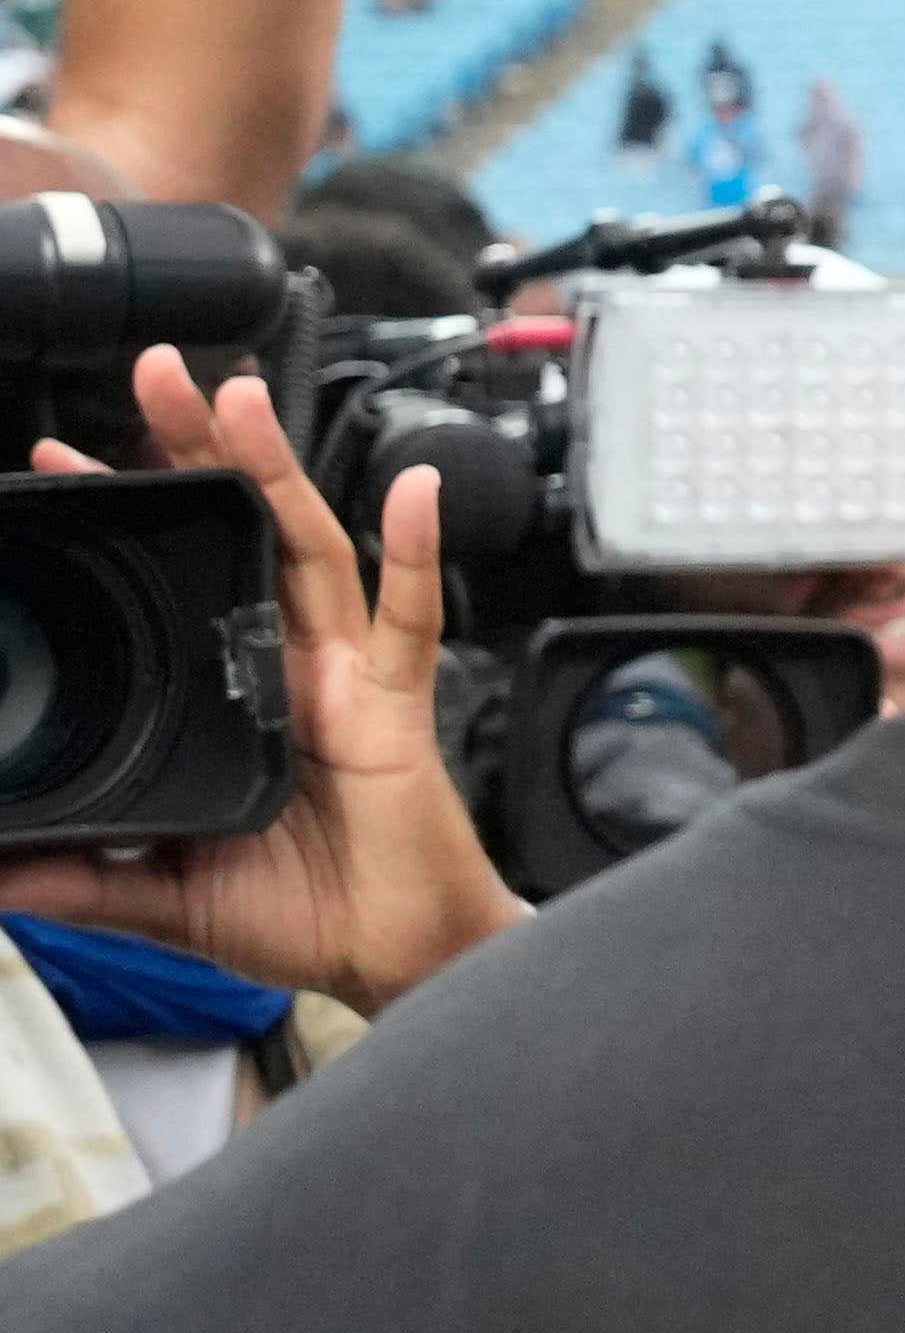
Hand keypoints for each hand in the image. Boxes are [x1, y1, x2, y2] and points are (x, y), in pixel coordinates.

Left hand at [3, 343, 516, 1012]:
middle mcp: (288, 667)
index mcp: (233, 696)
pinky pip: (410, 617)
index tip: (60, 459)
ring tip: (238, 397)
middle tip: (152, 373)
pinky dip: (416, 552)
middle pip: (241, 533)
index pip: (175, 581)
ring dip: (277, 469)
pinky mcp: (396, 705)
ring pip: (306, 548)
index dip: (128, 519)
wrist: (395, 958)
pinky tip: (412, 491)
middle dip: (198, 449)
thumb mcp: (160, 891)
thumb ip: (81, 876)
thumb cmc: (300, 917)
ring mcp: (345, 677)